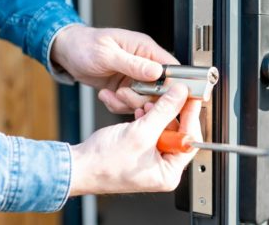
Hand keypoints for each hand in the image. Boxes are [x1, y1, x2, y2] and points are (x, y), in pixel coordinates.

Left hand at [51, 25, 178, 112]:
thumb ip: (134, 64)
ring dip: (127, 102)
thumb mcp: (107, 54)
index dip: (172, 85)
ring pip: (145, 100)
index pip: (171, 68)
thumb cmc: (85, 45)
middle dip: (142, 98)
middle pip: (160, 90)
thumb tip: (157, 72)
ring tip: (112, 94)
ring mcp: (135, 78)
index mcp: (146, 49)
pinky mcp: (126, 89)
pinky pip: (130, 105)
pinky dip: (117, 105)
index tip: (162, 97)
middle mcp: (144, 64)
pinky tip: (106, 95)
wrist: (67, 53)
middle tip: (124, 94)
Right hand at [68, 84, 202, 195]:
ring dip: (157, 113)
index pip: (190, 140)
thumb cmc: (103, 164)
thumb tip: (180, 95)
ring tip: (149, 104)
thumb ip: (164, 111)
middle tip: (171, 95)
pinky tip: (141, 112)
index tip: (191, 98)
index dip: (190, 116)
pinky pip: (151, 130)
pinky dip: (147, 118)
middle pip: (178, 132)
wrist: (77, 166)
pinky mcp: (141, 151)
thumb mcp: (141, 133)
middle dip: (170, 113)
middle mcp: (162, 168)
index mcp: (169, 173)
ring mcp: (151, 160)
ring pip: (163, 128)